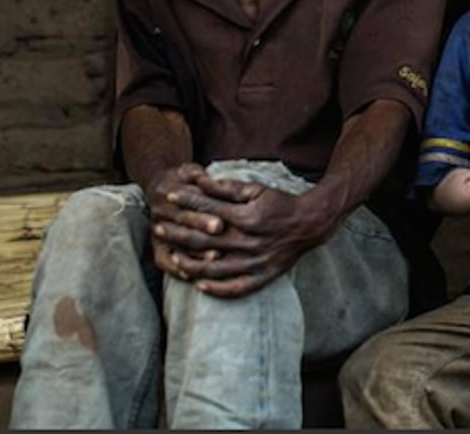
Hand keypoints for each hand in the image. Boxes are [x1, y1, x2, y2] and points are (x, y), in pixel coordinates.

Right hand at [144, 162, 225, 280]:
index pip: (187, 204)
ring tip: (213, 258)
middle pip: (182, 223)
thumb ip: (196, 172)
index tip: (221, 222)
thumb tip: (203, 175)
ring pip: (173, 244)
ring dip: (193, 253)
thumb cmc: (185, 179)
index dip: (204, 213)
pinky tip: (192, 274)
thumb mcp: (188, 170)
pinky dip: (175, 269)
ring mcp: (157, 230)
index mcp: (168, 191)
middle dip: (201, 231)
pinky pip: (162, 260)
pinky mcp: (156, 246)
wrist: (160, 189)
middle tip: (220, 240)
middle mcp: (160, 211)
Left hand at [152, 174, 327, 297]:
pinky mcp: (262, 276)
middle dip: (177, 233)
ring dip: (189, 264)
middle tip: (158, 228)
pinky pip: (235, 288)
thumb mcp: (257, 189)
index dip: (186, 202)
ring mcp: (254, 262)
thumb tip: (200, 181)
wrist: (310, 224)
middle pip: (203, 241)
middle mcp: (248, 243)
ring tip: (173, 258)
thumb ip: (228, 187)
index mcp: (247, 218)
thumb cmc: (281, 204)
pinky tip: (200, 284)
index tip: (169, 198)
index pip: (207, 209)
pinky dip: (216, 289)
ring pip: (214, 269)